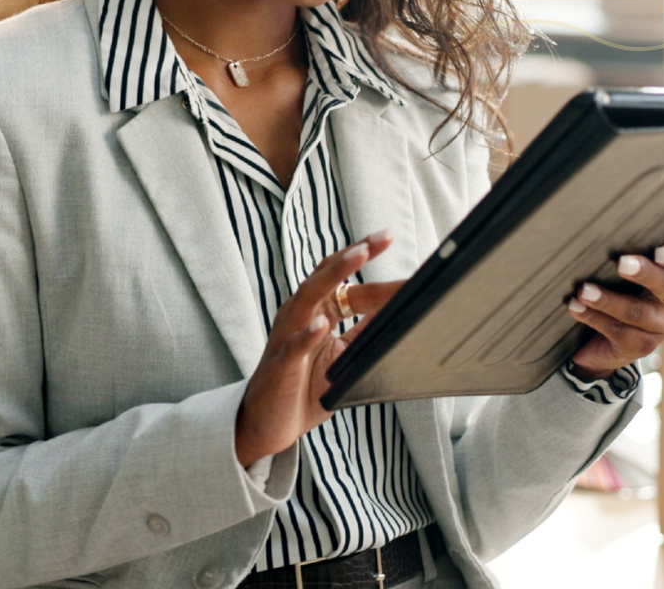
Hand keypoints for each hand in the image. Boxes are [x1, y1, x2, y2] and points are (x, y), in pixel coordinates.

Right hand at [234, 231, 405, 465]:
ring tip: (358, 256)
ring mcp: (287, 338)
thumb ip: (364, 332)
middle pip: (326, 277)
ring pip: (308, 298)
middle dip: (354, 254)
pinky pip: (293, 347)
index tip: (393, 243)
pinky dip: (307, 334)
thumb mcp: (343, 356)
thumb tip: (398, 310)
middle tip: (382, 237)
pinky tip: (322, 324)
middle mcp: (299, 316)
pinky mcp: (280, 366)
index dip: (372, 267)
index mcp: (315, 312)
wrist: (265, 426)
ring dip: (334, 276)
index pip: (346, 281)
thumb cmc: (302, 389)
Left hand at [567, 239, 663, 380]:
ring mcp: (663, 325)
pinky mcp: (641, 345)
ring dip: (608, 299)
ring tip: (584, 290)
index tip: (661, 252)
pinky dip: (593, 316)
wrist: (600, 340)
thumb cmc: (616, 288)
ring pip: (639, 311)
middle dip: (645, 273)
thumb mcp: (626, 268)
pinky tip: (576, 307)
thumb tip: (602, 228)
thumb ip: (628, 249)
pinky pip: (618, 330)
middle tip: (621, 264)